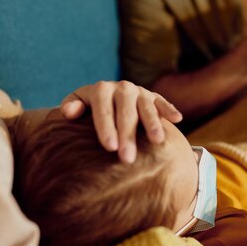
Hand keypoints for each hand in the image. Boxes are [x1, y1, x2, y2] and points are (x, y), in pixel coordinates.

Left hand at [60, 80, 182, 162]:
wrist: (104, 99)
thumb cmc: (87, 110)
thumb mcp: (76, 105)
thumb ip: (70, 106)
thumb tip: (69, 113)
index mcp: (101, 89)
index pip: (103, 107)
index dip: (106, 126)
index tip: (108, 146)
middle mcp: (122, 88)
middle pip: (126, 111)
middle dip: (128, 134)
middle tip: (127, 157)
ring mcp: (139, 92)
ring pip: (146, 107)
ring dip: (152, 123)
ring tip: (157, 141)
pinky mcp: (153, 97)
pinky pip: (162, 102)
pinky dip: (169, 109)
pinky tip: (177, 119)